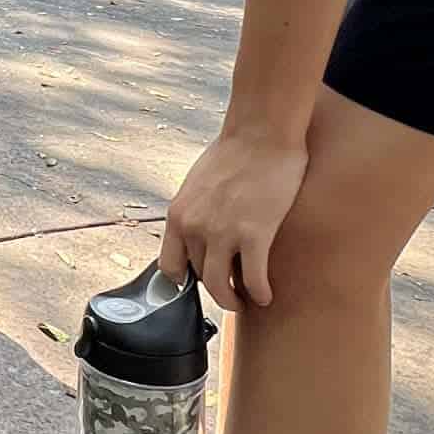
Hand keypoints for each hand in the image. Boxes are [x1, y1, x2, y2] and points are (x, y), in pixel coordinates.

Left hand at [160, 129, 309, 311]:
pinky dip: (259, 293)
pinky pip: (253, 279)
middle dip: (215, 286)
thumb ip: (195, 211)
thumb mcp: (197, 183)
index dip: (184, 280)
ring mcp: (223, 233)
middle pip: (199, 276)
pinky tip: (265, 296)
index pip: (168, 266)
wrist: (261, 133)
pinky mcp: (254, 235)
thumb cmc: (234, 152)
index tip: (198, 284)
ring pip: (221, 287)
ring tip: (244, 300)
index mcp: (178, 214)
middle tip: (229, 291)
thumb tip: (198, 230)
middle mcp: (194, 228)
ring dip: (233, 300)